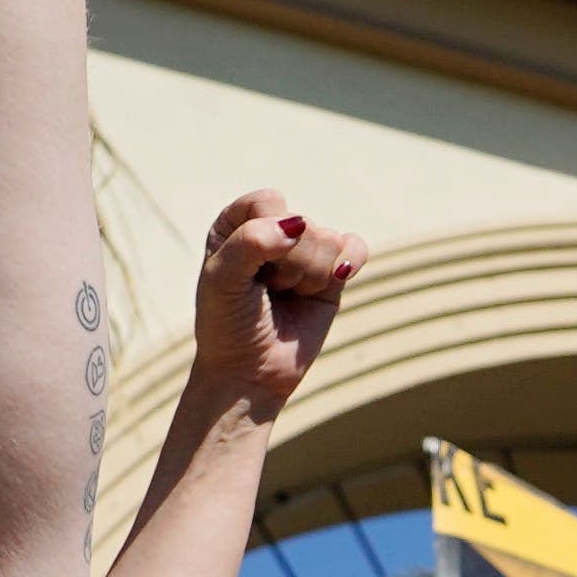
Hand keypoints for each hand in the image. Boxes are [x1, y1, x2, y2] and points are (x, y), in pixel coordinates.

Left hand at [193, 187, 367, 419]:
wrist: (249, 374)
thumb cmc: (227, 325)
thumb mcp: (221, 280)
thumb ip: (250, 242)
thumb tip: (298, 225)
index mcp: (237, 222)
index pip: (268, 202)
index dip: (265, 236)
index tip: (249, 271)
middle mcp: (272, 230)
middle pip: (302, 223)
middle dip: (287, 265)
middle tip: (268, 292)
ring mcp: (305, 250)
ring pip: (328, 239)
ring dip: (307, 277)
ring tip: (286, 297)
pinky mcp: (333, 272)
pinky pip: (355, 247)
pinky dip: (348, 263)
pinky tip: (335, 280)